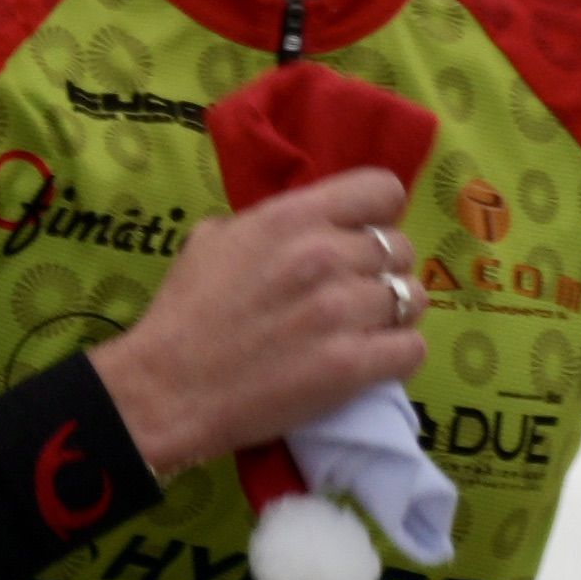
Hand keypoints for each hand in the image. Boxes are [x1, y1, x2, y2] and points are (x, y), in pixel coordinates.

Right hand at [88, 165, 422, 473]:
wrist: (168, 389)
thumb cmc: (185, 313)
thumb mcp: (215, 239)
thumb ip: (270, 223)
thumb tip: (306, 224)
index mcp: (293, 217)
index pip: (382, 190)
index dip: (380, 215)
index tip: (364, 237)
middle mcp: (325, 255)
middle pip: (401, 249)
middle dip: (383, 271)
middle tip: (356, 295)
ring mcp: (342, 311)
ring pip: (412, 298)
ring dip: (394, 314)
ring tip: (366, 330)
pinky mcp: (351, 366)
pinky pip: (412, 349)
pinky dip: (398, 355)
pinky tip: (372, 361)